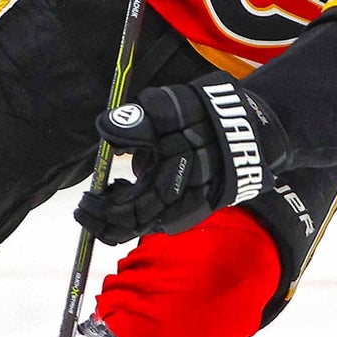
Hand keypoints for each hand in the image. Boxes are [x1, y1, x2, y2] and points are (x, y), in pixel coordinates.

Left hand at [74, 80, 290, 243]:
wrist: (252, 128)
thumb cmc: (209, 116)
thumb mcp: (173, 109)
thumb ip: (139, 121)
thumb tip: (105, 130)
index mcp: (172, 188)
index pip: (127, 216)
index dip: (100, 214)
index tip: (84, 201)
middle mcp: (180, 207)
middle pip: (133, 227)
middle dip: (105, 220)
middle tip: (85, 205)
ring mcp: (189, 208)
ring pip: (145, 224)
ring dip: (120, 216)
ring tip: (107, 192)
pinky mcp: (194, 204)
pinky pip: (159, 217)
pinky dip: (138, 208)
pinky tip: (128, 189)